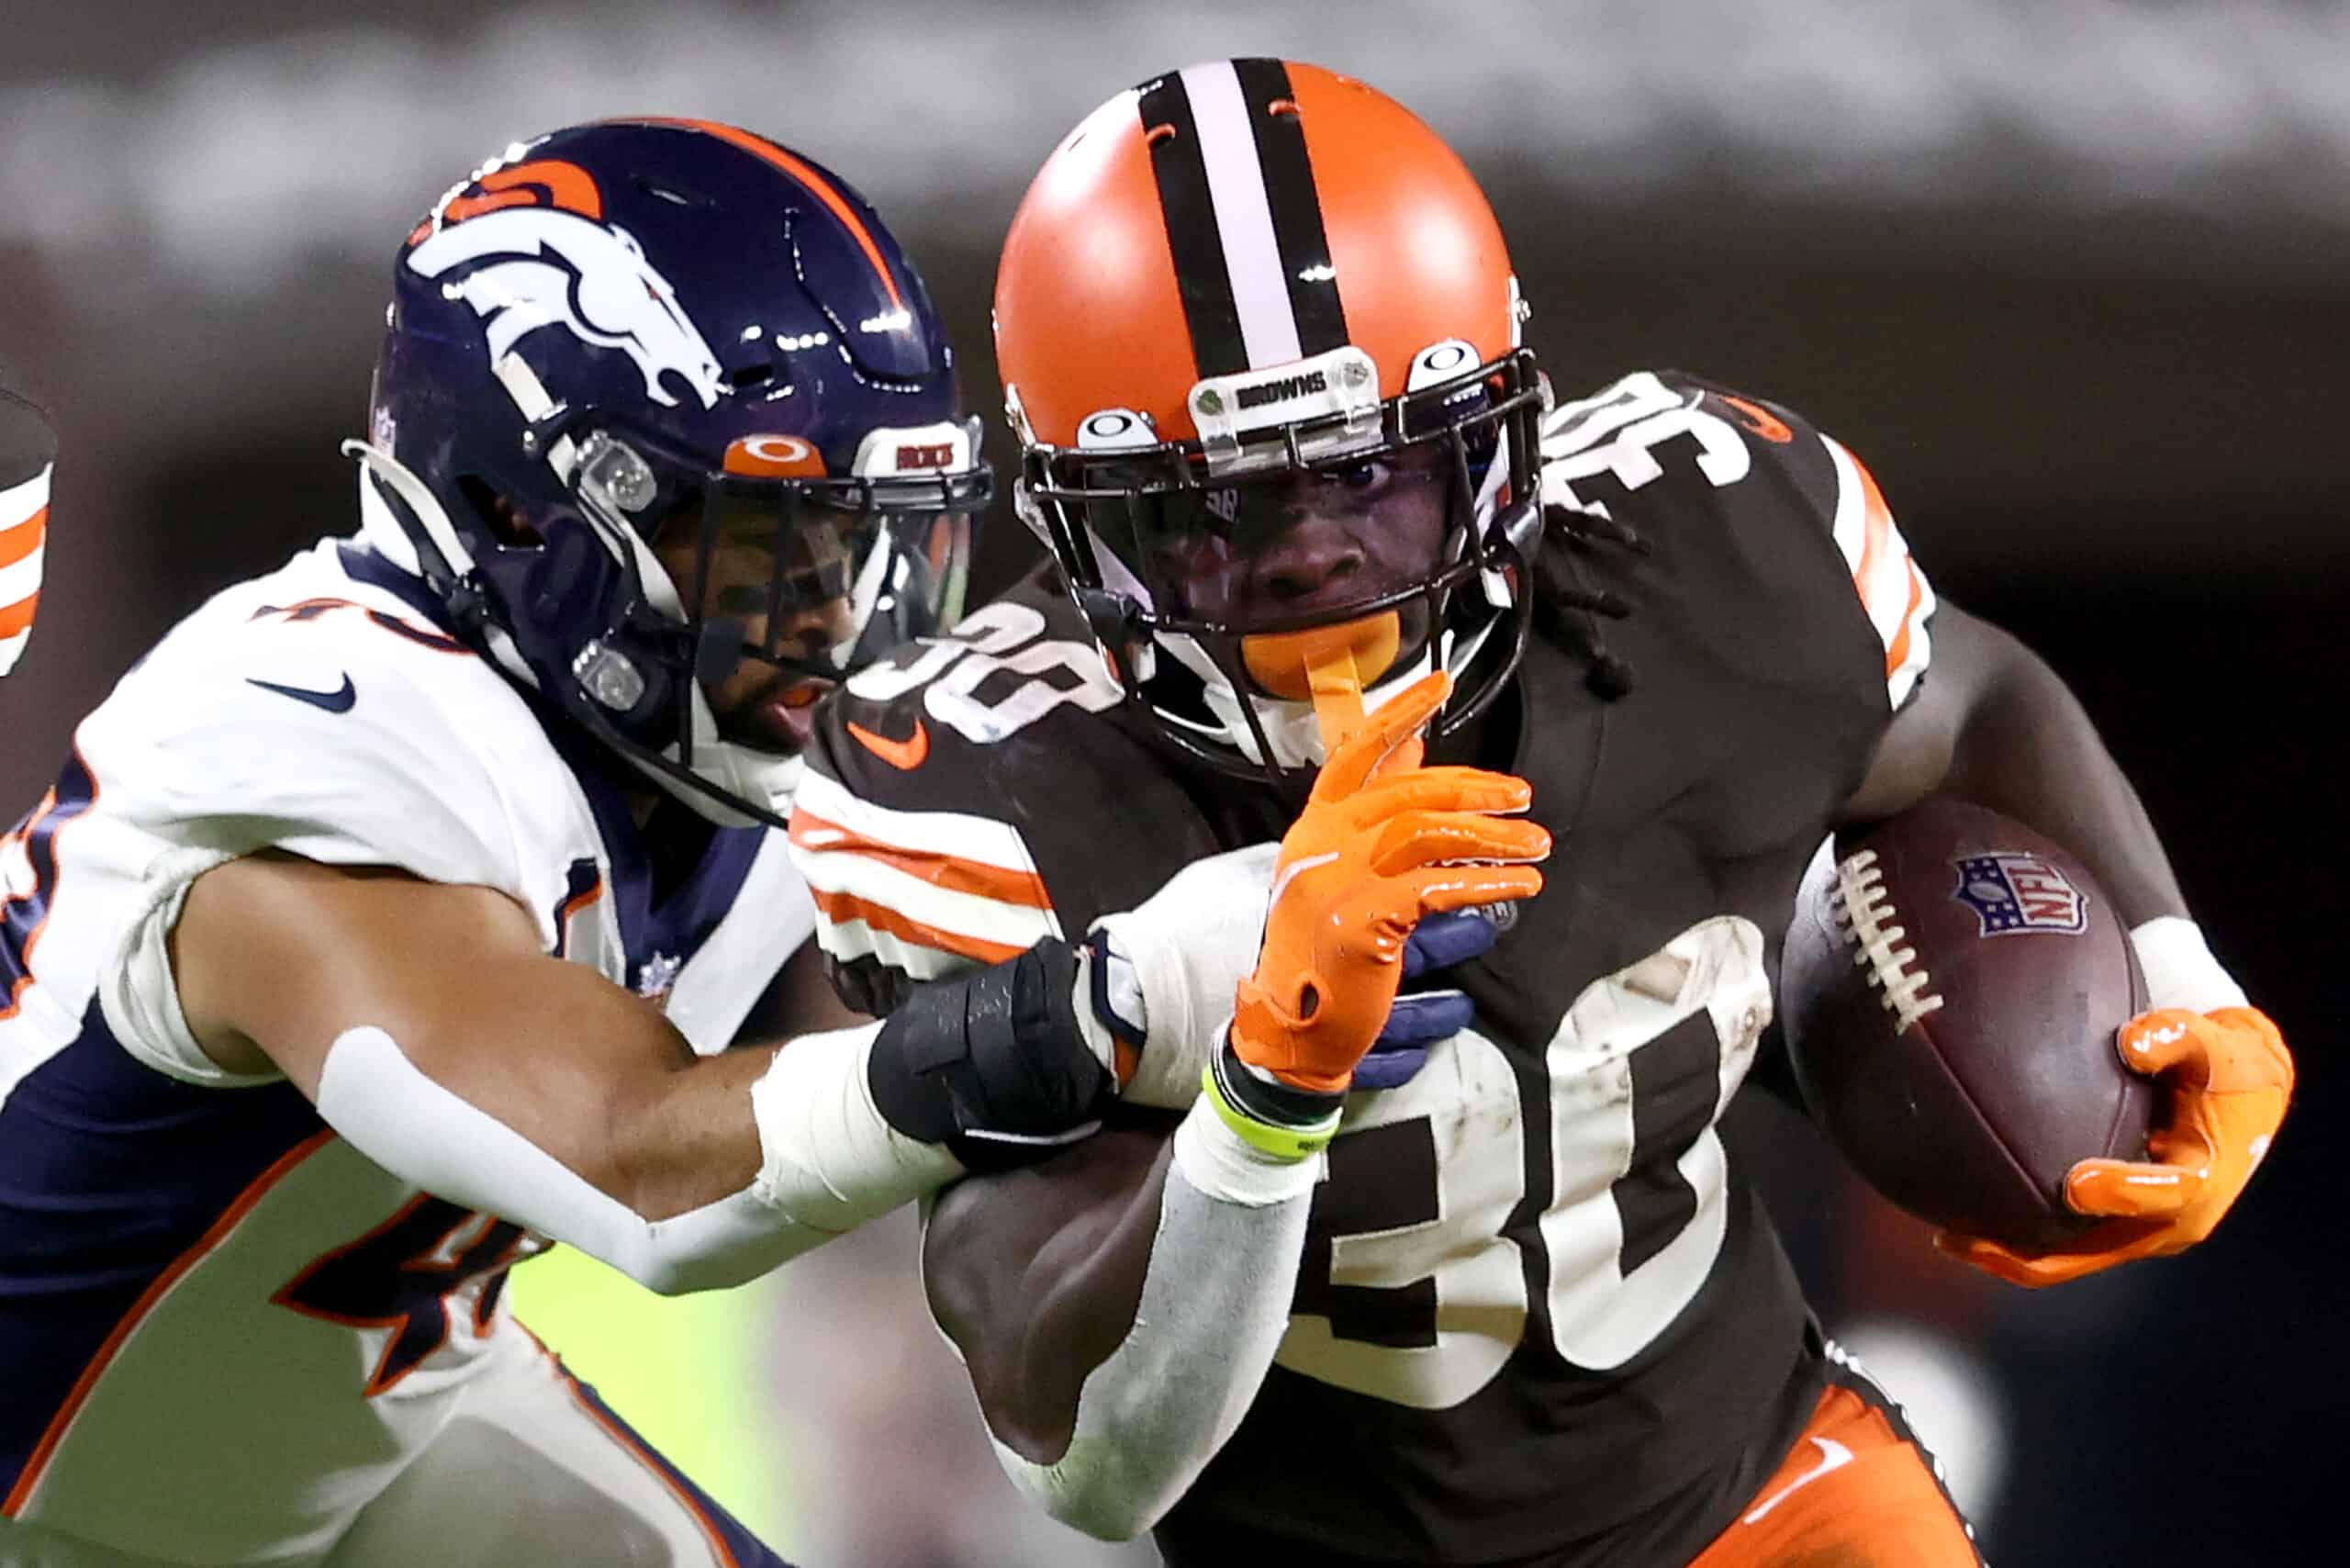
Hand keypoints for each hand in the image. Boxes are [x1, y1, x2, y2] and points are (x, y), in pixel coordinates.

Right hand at [1230, 671, 1548, 1094]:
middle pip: (1410, 792)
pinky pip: (1437, 889)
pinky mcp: (1361, 919)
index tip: (1441, 684)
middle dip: (1477, 790)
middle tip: (1522, 798)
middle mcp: (1320, 845)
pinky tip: (1517, 886)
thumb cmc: (1321, 959)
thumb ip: (1376, 818)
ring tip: (1536, 848)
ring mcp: (1336, 880)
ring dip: (1493, 838)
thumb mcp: (1340, 877)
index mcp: (1313, 829)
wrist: (1289, 1033)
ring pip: (1429, 833)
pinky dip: (1485, 884)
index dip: (1398, 715)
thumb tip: (1416, 753)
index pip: (1356, 755)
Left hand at [1936, 1006, 2293, 1286]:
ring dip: (2009, 1254)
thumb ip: (2177, 1036)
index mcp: (2201, 1182)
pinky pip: (2061, 1242)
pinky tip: (1961, 1214)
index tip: (2075, 1183)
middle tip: (1966, 1236)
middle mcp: (2168, 1221)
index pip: (2163, 1196)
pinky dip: (2015, 1236)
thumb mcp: (2214, 1044)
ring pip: (2068, 1258)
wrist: (2239, 1096)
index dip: (2121, 1194)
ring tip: (1946, 1237)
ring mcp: (2138, 1231)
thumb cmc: (2223, 1066)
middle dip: (2029, 1252)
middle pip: (2093, 1252)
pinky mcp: (2115, 1225)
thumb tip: (2132, 1041)